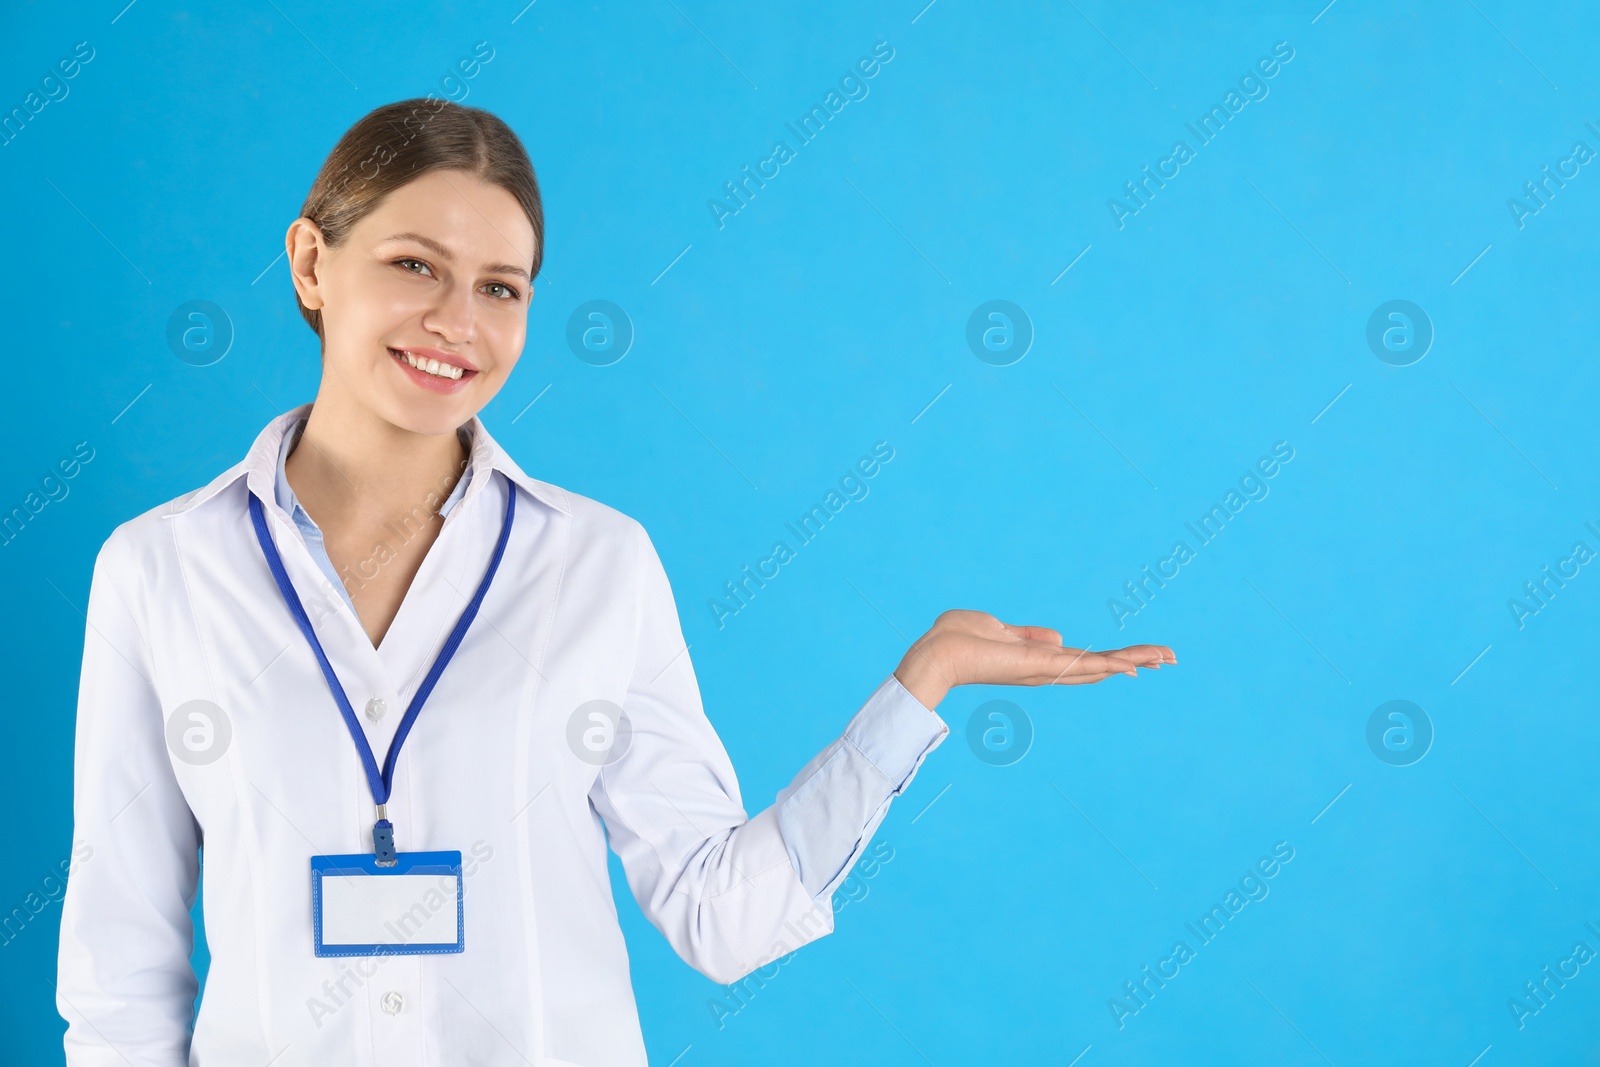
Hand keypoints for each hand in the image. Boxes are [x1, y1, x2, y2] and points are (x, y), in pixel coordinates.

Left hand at [892, 609, 1174, 711]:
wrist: (936, 652)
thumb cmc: (957, 639)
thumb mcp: (999, 628)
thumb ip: (1029, 635)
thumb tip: (1058, 637)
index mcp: (1038, 660)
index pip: (1084, 660)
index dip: (1113, 658)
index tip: (1140, 657)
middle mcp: (1047, 669)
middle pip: (1100, 666)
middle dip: (1135, 661)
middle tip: (1170, 658)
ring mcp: (1046, 669)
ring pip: (1100, 666)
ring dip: (1135, 660)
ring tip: (1168, 656)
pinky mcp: (1041, 665)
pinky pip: (1084, 664)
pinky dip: (1112, 663)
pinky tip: (1137, 664)